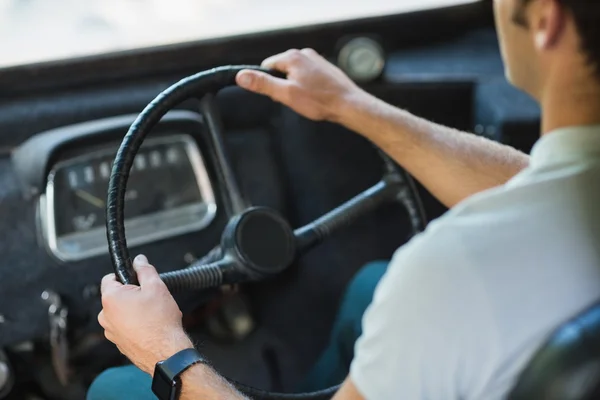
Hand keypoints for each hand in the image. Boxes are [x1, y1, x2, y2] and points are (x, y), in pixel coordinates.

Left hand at [98, 255, 192, 373]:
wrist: (166, 351)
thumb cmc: (160, 322)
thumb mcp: (156, 286)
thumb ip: (145, 270)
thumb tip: (140, 261)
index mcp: (111, 298)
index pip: (110, 277)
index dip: (126, 275)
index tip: (137, 279)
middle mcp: (105, 316)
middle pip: (116, 295)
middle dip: (131, 294)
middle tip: (150, 297)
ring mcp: (111, 331)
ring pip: (121, 312)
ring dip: (133, 310)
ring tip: (152, 314)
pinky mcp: (119, 343)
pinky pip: (125, 326)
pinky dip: (135, 324)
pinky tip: (150, 325)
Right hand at [236, 48, 362, 122]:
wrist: (349, 105)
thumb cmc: (320, 100)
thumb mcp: (286, 94)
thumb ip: (263, 84)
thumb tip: (241, 76)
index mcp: (293, 57)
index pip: (267, 67)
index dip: (269, 84)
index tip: (279, 95)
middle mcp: (305, 54)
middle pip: (281, 71)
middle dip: (284, 86)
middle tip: (295, 100)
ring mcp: (316, 60)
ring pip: (295, 75)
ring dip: (296, 88)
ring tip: (307, 100)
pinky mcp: (325, 69)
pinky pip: (308, 77)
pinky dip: (308, 88)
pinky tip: (315, 98)